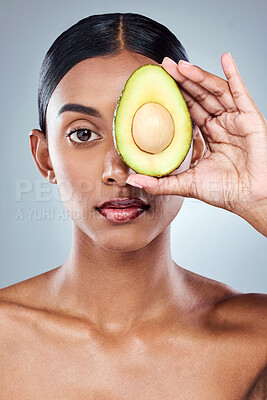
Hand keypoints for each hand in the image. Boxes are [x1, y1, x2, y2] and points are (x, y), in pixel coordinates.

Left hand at [126, 53, 266, 223]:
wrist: (250, 199)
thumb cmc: (225, 192)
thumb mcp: (186, 185)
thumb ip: (160, 182)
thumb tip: (133, 180)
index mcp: (209, 136)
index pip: (189, 110)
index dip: (174, 97)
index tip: (157, 86)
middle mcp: (221, 125)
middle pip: (199, 96)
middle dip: (181, 81)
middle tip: (163, 67)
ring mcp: (236, 120)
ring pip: (215, 91)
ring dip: (198, 76)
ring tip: (180, 65)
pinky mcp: (250, 118)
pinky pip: (241, 92)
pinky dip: (234, 74)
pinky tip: (225, 58)